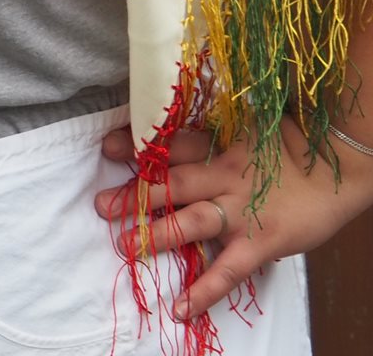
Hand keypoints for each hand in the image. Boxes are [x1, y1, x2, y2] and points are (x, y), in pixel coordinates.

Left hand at [94, 120, 372, 319]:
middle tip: (101, 206)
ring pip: (191, 221)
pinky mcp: (262, 240)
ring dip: (156, 235)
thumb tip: (163, 147)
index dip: (136, 145)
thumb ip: (207, 143)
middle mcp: (224, 175)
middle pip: (171, 184)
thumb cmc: (287, 150)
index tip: (107, 147)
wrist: (339, 168)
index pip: (170, 144)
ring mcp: (242, 209)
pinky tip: (181, 307)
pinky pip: (229, 269)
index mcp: (218, 145)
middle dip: (133, 197)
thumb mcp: (243, 133)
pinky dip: (204, 290)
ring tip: (125, 247)